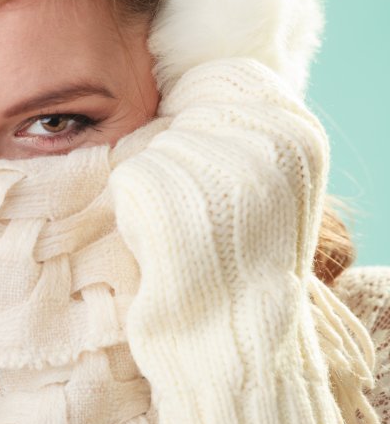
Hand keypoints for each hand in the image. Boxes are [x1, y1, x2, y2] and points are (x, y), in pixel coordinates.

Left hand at [109, 58, 342, 423]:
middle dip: (176, 153)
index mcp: (296, 136)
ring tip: (184, 234)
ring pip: (150, 143)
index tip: (200, 161)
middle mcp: (261, 143)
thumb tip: (186, 90)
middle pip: (181, 111)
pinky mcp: (160, 191)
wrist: (232, 345)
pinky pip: (127, 175)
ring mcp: (211, 166)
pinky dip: (132, 208)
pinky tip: (161, 244)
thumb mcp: (270, 187)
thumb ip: (243, 133)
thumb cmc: (242, 267)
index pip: (220, 78)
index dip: (196, 113)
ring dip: (154, 185)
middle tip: (196, 212)